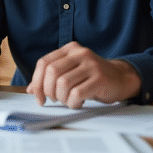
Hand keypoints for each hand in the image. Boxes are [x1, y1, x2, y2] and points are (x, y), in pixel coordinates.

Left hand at [26, 42, 140, 108]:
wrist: (121, 78)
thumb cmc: (92, 77)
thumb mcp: (70, 73)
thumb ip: (50, 78)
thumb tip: (31, 89)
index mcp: (70, 49)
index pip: (44, 63)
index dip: (37, 82)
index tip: (38, 97)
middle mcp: (80, 53)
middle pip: (51, 72)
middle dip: (48, 91)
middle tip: (55, 100)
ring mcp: (91, 65)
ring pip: (63, 84)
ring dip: (62, 98)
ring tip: (69, 100)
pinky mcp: (100, 78)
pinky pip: (77, 93)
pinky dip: (73, 103)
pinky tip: (78, 102)